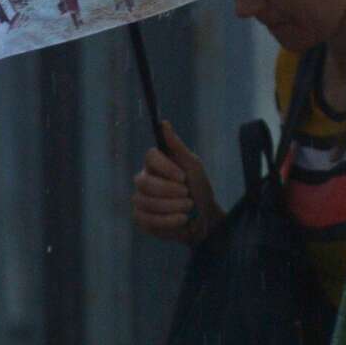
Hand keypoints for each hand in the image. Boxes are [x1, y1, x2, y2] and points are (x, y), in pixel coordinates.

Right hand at [130, 122, 223, 244]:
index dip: (166, 167)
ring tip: (188, 208)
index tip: (183, 177)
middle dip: (170, 191)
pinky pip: (147, 219)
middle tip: (187, 196)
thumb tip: (164, 123)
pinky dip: (168, 221)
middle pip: (145, 182)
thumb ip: (177, 146)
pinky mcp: (141, 219)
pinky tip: (181, 219)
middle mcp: (144, 180)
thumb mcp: (193, 166)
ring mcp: (140, 200)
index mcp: (156, 164)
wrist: (205, 218)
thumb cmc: (199, 189)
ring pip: (145, 202)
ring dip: (172, 206)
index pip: (150, 156)